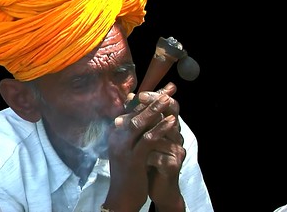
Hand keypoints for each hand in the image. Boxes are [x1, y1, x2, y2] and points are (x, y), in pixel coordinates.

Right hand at [104, 82, 185, 211]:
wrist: (121, 198)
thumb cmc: (128, 173)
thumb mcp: (128, 150)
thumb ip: (133, 133)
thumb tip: (140, 117)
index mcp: (116, 134)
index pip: (132, 110)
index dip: (148, 98)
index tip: (163, 89)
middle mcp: (117, 137)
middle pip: (135, 112)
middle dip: (153, 98)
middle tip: (169, 88)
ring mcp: (123, 148)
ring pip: (139, 123)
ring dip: (155, 109)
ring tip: (169, 98)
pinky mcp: (133, 159)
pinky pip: (147, 140)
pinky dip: (159, 129)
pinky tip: (171, 121)